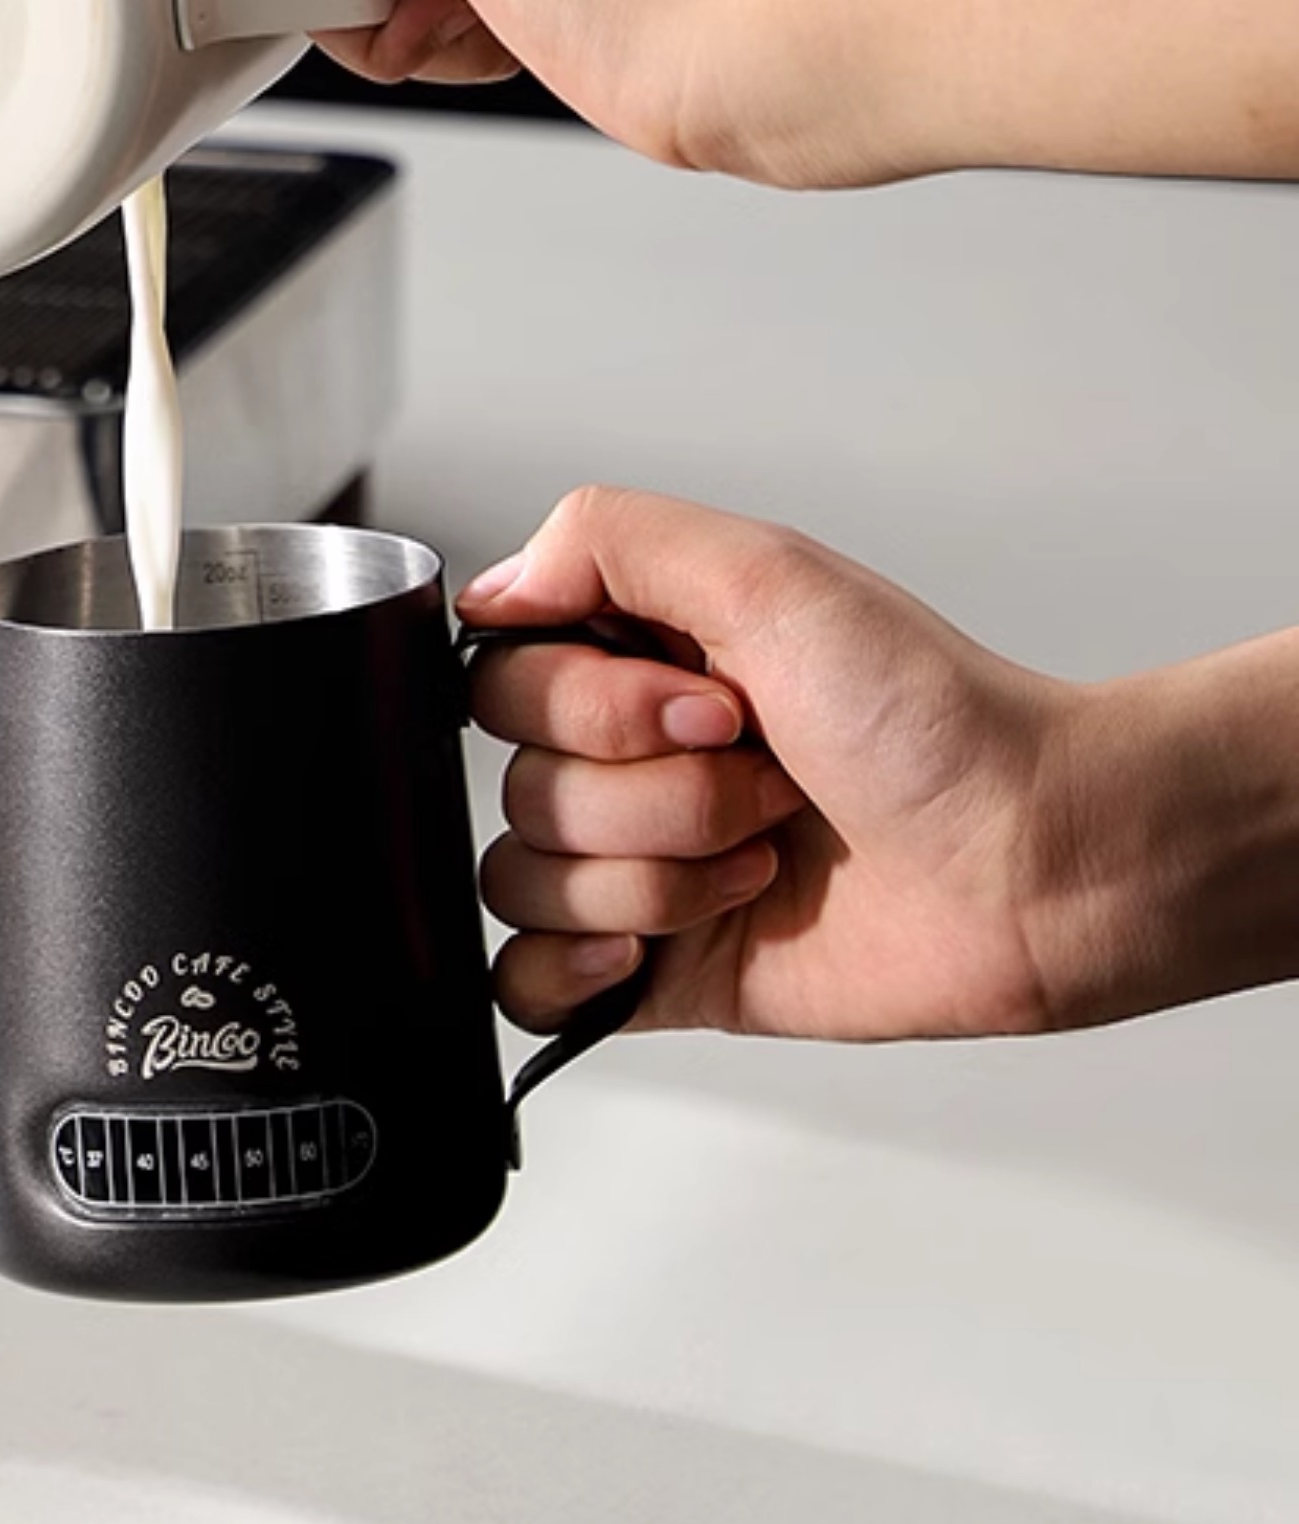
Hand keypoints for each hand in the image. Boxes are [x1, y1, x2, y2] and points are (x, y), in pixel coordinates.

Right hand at [462, 484, 1298, 1041]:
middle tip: (763, 778)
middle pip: (517, 788)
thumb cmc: (941, 725)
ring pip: (524, 883)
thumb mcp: (772, 573)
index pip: (501, 680)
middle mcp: (637, 762)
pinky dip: (571, 972)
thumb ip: (609, 539)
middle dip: (650, 796)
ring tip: (761, 860)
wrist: (1033, 863)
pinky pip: (525, 983)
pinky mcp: (659, 972)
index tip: (705, 701)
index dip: (589, 707)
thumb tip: (491, 586)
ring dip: (654, 877)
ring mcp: (645, 869)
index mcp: (648, 659)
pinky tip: (651, 952)